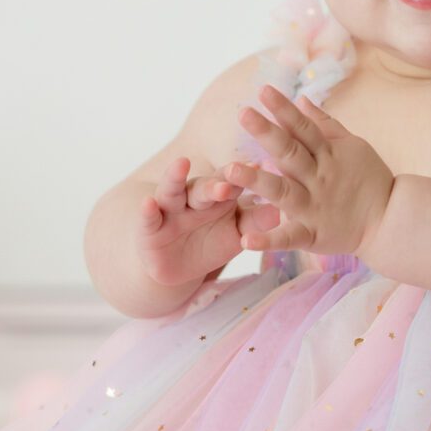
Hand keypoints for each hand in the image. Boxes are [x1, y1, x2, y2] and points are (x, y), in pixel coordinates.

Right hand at [135, 156, 247, 290]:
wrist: (176, 266)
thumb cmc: (211, 242)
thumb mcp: (237, 234)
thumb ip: (257, 223)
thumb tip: (283, 209)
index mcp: (218, 195)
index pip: (231, 183)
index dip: (242, 176)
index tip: (256, 167)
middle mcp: (193, 196)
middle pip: (204, 187)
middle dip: (214, 185)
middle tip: (226, 184)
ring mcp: (169, 209)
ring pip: (173, 191)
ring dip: (176, 178)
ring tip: (181, 164)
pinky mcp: (148, 227)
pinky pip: (147, 217)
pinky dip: (146, 211)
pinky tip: (147, 203)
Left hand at [225, 84, 394, 257]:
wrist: (392, 220)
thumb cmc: (371, 179)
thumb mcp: (353, 146)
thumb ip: (325, 124)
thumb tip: (302, 98)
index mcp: (328, 155)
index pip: (303, 128)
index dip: (284, 109)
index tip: (263, 90)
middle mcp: (319, 178)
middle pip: (290, 153)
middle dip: (267, 133)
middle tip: (243, 113)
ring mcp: (314, 207)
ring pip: (282, 191)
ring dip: (256, 180)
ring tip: (229, 170)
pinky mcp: (313, 234)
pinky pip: (289, 237)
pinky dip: (269, 241)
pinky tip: (246, 240)